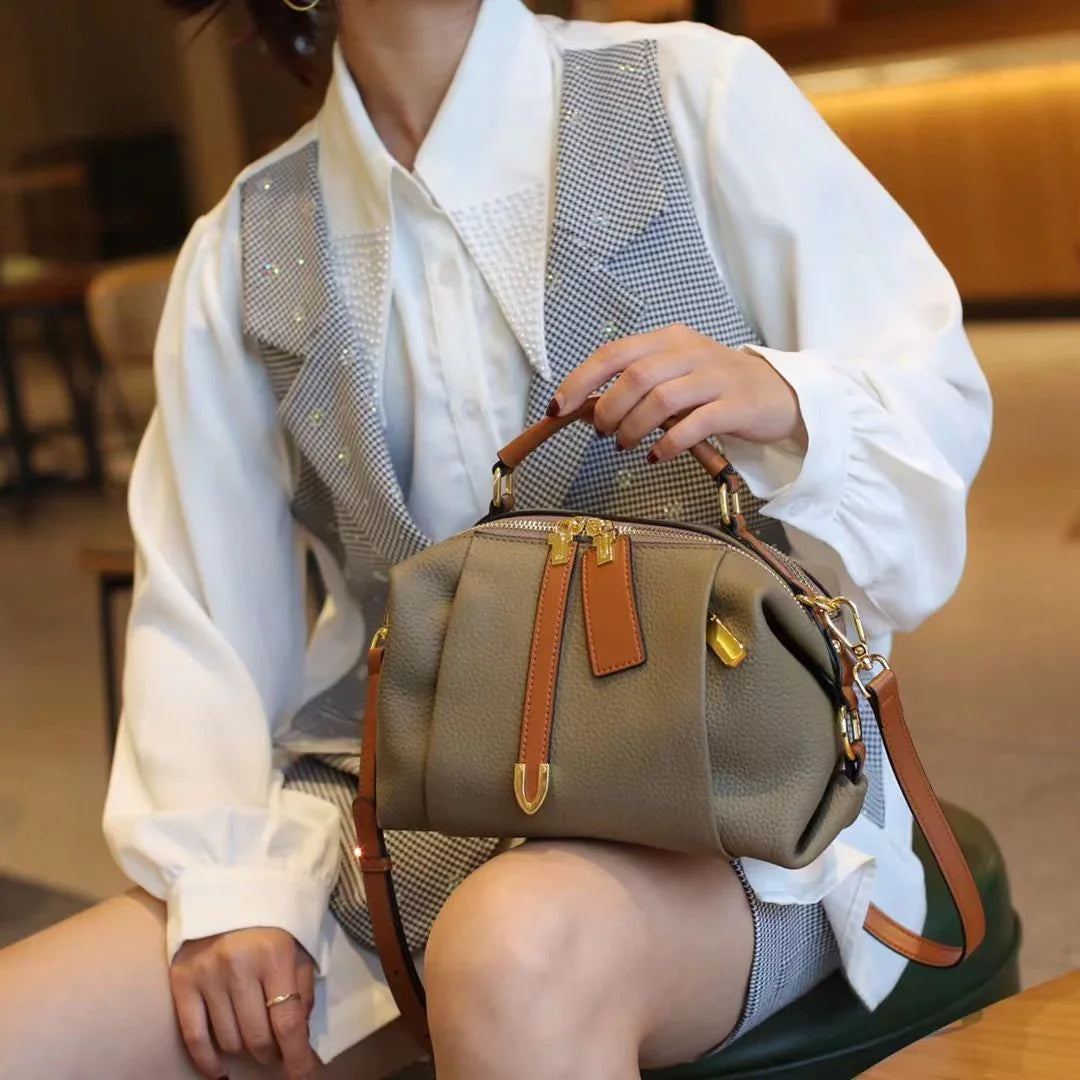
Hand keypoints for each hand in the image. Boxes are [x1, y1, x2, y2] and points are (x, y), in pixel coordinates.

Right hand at [171, 928, 318, 1079]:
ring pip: (229, 1040)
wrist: (226, 886)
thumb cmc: (271, 920)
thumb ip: (303, 990)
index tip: (303, 1076)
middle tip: (277, 1050)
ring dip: (245, 1052)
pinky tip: (220, 1072)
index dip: (297, 1057)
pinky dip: (207, 1062)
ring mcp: (208, 975)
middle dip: (271, 1053)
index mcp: (275, 956)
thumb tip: (300, 1039)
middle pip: (256, 1037)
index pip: (287, 1022)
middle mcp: (240, 967)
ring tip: (254, 1043)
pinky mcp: (182, 981)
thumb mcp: (298, 946)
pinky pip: (194, 1037)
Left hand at [549, 325, 806, 461]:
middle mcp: (689, 352)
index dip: (581, 379)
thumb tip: (585, 406)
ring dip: (634, 427)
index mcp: (667, 340)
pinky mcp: (736, 406)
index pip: (614, 352)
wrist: (779, 393)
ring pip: (662, 398)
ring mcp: (715, 378)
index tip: (558, 407)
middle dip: (609, 408)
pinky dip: (669, 442)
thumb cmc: (715, 387)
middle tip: (603, 432)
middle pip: (636, 375)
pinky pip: (695, 423)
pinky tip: (657, 456)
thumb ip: (636, 383)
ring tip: (625, 445)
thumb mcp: (674, 373)